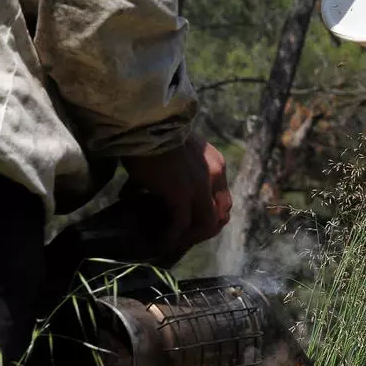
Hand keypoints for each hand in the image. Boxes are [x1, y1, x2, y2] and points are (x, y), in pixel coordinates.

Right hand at [121, 134, 230, 260]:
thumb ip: (171, 172)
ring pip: (205, 224)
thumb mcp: (175, 152)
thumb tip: (141, 191)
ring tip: (172, 243)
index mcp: (216, 165)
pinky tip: (160, 241)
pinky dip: (172, 236)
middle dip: (203, 232)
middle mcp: (214, 175)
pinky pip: (181, 223)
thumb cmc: (153, 134)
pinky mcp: (181, 193)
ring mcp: (200, 185)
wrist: (145, 121)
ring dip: (189, 238)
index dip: (210, 217)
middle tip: (183, 239)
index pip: (224, 201)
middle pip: (220, 215)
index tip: (192, 226)